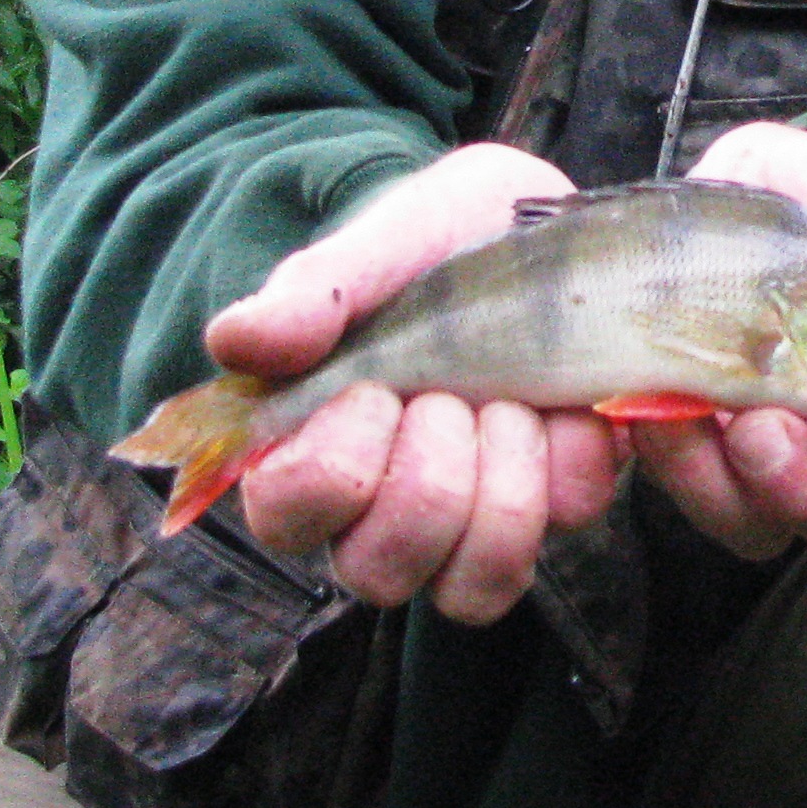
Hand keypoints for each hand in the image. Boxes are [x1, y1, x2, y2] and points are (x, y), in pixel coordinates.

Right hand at [200, 144, 620, 624]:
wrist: (538, 223)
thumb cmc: (435, 243)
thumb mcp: (380, 242)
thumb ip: (312, 290)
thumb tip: (234, 341)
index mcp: (313, 449)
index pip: (286, 515)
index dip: (330, 470)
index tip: (371, 392)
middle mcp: (383, 507)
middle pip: (379, 569)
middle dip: (426, 479)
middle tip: (448, 397)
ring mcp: (472, 519)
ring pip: (473, 584)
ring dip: (501, 486)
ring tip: (509, 406)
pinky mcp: (554, 504)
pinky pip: (566, 522)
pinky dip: (572, 458)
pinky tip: (566, 406)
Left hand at [638, 123, 806, 560]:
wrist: (664, 223)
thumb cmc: (763, 206)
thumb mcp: (798, 173)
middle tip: (762, 429)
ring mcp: (763, 471)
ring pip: (769, 529)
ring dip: (729, 487)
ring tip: (684, 413)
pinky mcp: (693, 474)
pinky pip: (693, 507)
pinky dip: (671, 469)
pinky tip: (644, 412)